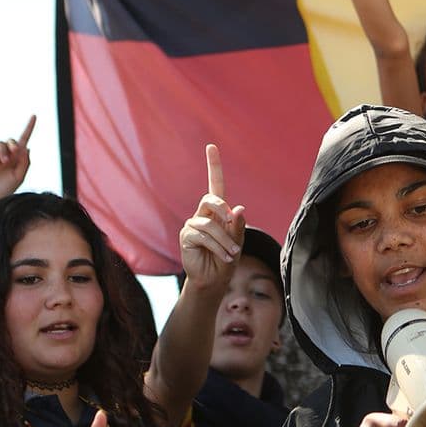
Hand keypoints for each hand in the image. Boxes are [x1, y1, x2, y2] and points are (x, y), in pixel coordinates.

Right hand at [0, 116, 35, 213]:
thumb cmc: (3, 190)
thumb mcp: (18, 177)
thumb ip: (24, 163)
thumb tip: (26, 147)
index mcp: (15, 159)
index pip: (23, 141)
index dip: (29, 128)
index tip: (34, 116)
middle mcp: (5, 155)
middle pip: (11, 141)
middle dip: (14, 144)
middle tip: (13, 153)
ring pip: (0, 143)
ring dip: (3, 151)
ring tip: (2, 162)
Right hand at [178, 144, 244, 293]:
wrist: (214, 280)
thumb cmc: (227, 258)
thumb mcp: (238, 241)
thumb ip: (238, 225)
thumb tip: (238, 208)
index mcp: (217, 210)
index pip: (214, 183)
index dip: (213, 165)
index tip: (211, 146)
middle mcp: (202, 213)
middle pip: (211, 199)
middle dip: (223, 210)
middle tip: (232, 224)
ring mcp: (192, 224)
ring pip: (210, 224)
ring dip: (225, 240)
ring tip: (232, 253)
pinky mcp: (186, 236)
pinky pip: (203, 236)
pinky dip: (218, 247)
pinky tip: (225, 257)